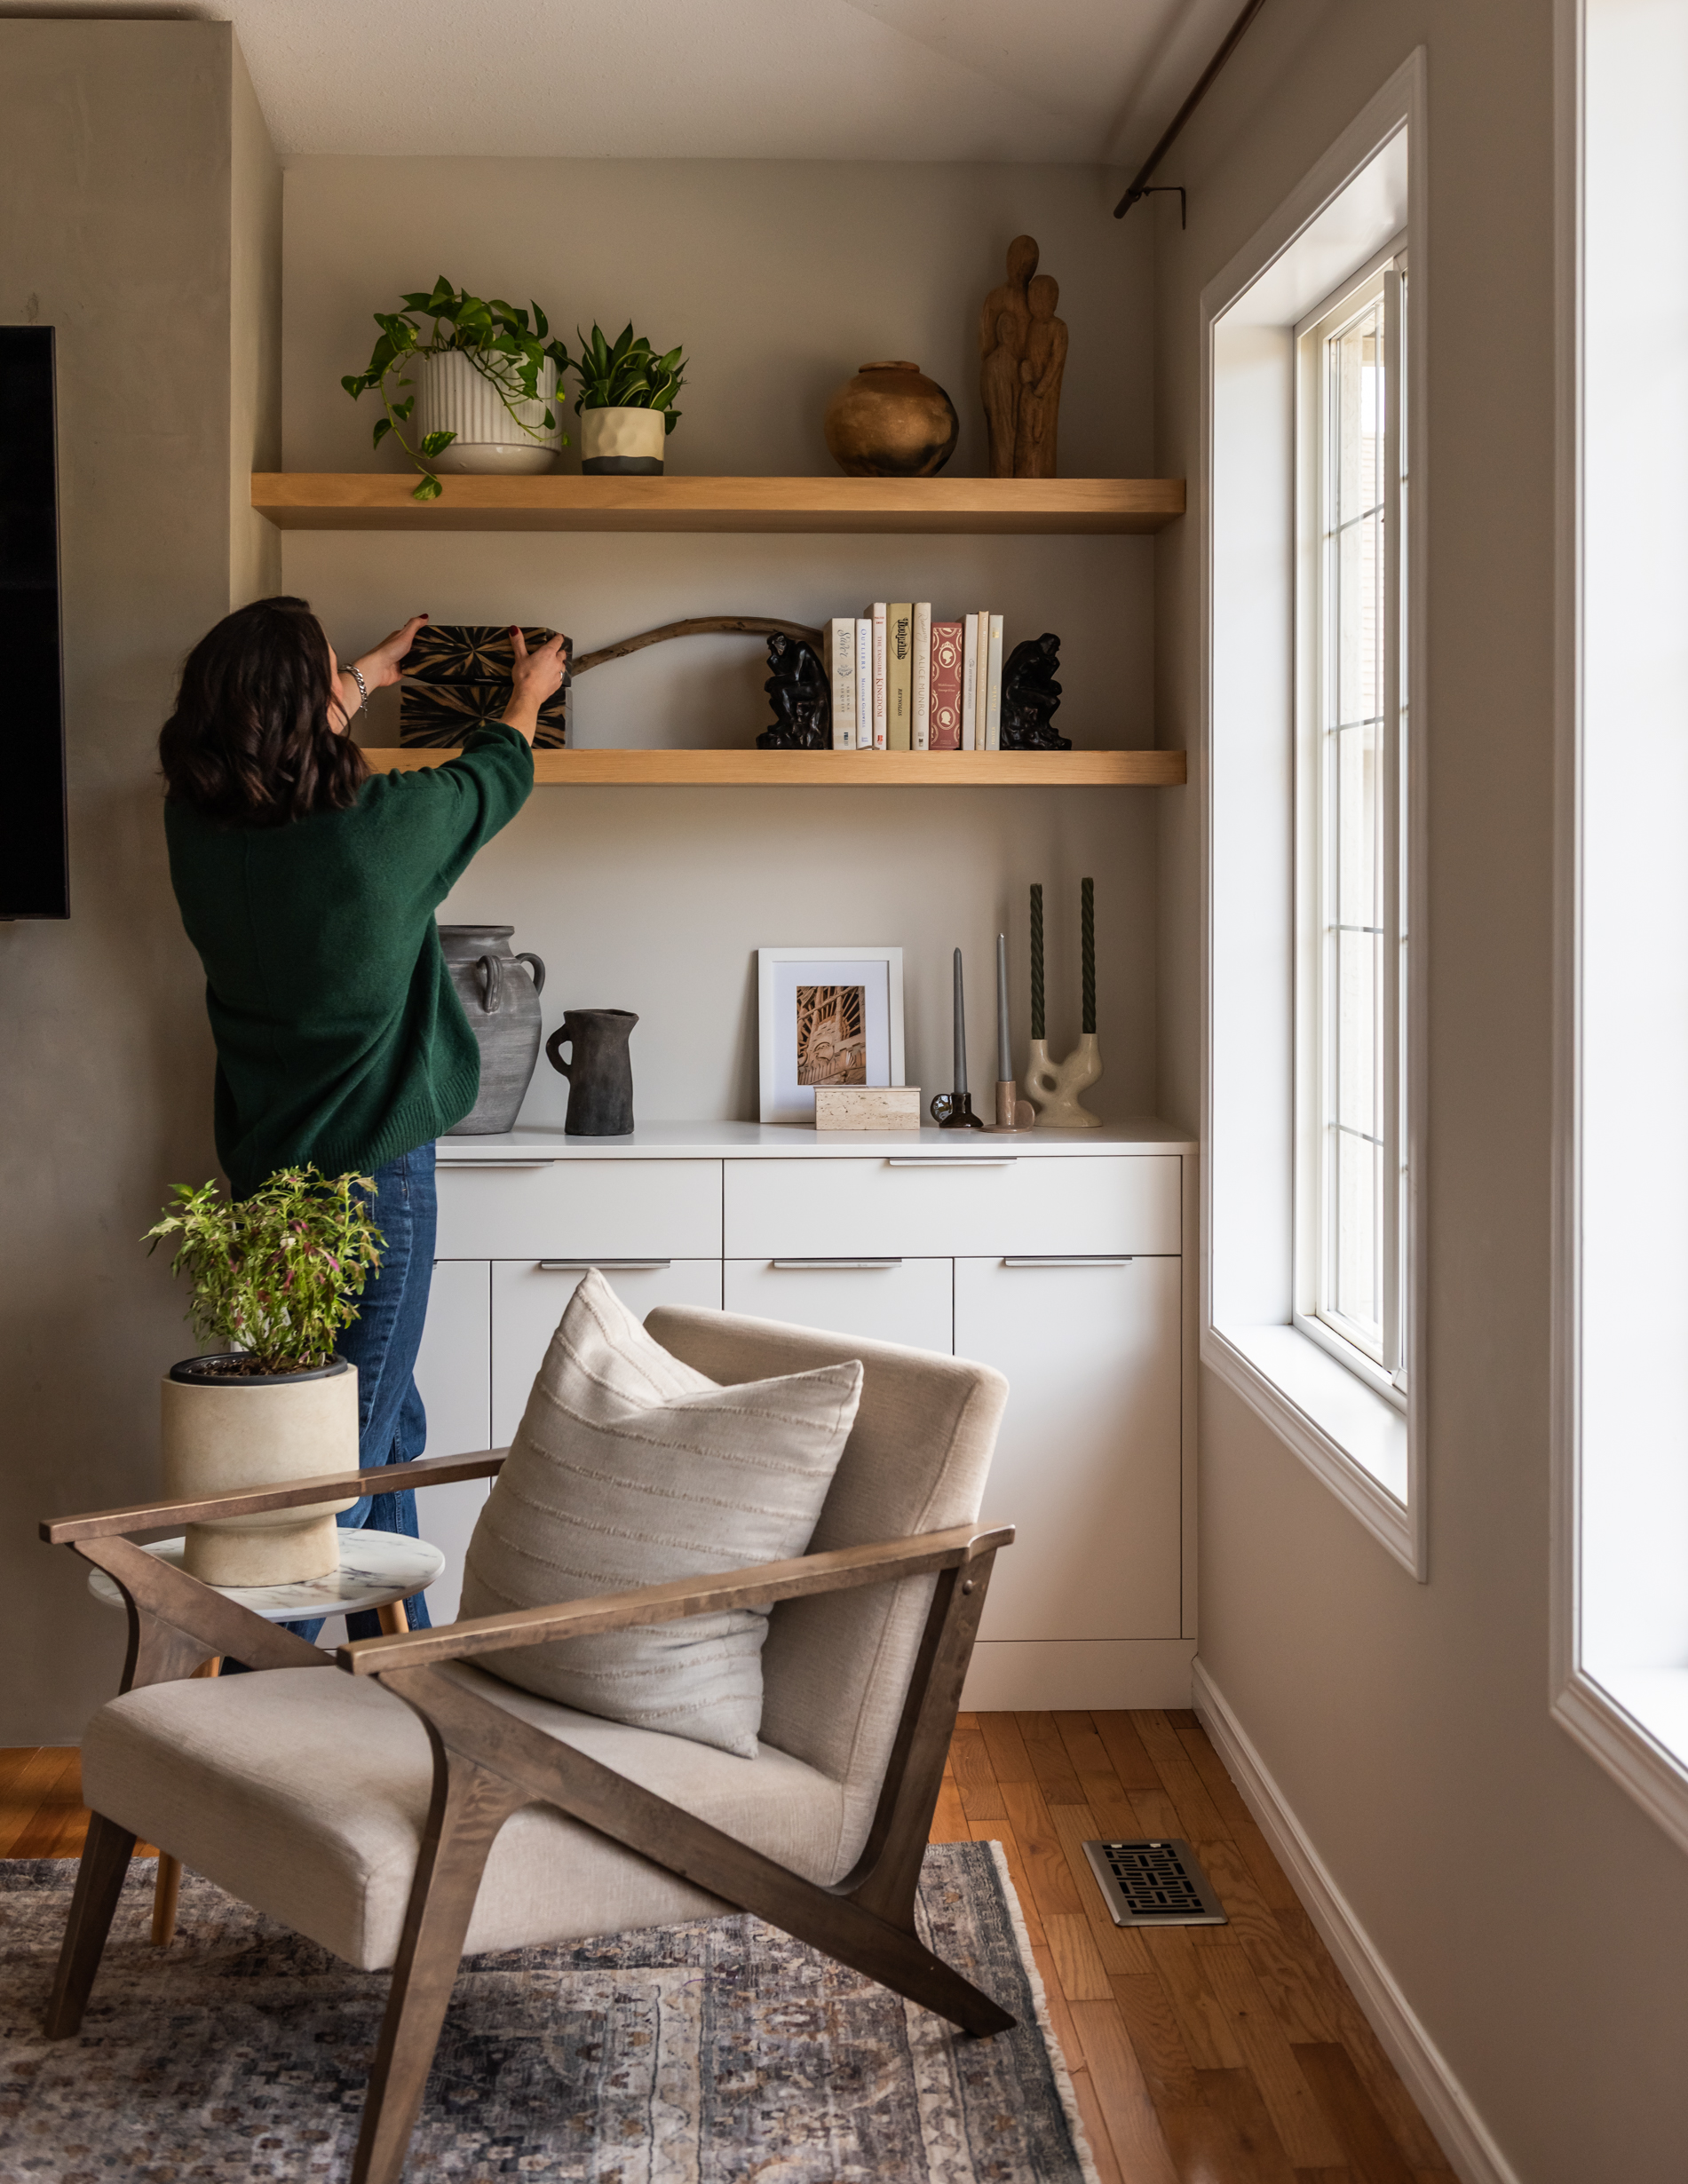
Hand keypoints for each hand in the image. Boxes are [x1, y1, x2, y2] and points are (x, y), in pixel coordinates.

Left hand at [352, 613, 429, 693]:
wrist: (378, 669)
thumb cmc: (387, 651)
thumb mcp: (404, 634)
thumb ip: (415, 625)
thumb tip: (424, 616)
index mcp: (399, 637)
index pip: (413, 633)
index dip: (423, 633)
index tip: (433, 634)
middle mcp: (399, 648)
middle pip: (415, 646)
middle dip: (424, 648)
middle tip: (433, 648)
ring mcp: (400, 660)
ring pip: (415, 659)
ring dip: (421, 659)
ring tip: (430, 658)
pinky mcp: (402, 670)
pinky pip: (413, 670)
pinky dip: (417, 669)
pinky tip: (422, 668)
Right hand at [502, 626, 566, 745]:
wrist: (528, 695)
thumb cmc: (525, 677)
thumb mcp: (520, 657)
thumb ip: (518, 642)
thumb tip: (514, 630)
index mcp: (548, 653)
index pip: (557, 641)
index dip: (558, 637)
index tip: (559, 636)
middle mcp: (556, 662)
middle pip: (562, 653)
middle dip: (558, 651)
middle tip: (554, 651)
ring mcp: (558, 674)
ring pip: (563, 665)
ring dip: (559, 663)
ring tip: (552, 664)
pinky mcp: (557, 684)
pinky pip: (560, 676)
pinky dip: (557, 674)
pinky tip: (551, 676)